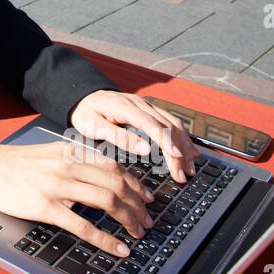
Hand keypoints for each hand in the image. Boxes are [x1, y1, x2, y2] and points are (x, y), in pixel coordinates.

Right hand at [0, 139, 154, 257]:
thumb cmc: (14, 163)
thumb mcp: (49, 153)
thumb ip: (74, 161)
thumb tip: (98, 176)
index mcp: (71, 152)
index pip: (114, 166)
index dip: (136, 183)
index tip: (147, 197)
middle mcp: (69, 166)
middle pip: (117, 183)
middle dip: (138, 204)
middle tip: (147, 219)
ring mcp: (59, 186)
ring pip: (107, 201)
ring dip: (128, 218)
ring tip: (137, 232)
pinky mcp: (47, 207)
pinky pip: (83, 225)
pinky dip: (105, 239)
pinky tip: (117, 248)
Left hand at [68, 89, 200, 183]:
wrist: (84, 98)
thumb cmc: (86, 114)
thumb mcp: (94, 127)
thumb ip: (119, 137)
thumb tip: (146, 150)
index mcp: (125, 106)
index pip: (152, 124)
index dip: (166, 141)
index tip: (176, 157)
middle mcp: (141, 104)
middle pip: (167, 126)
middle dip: (178, 151)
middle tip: (182, 175)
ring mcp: (147, 106)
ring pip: (173, 124)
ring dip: (184, 145)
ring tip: (190, 167)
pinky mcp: (150, 110)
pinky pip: (171, 122)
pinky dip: (182, 138)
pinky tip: (190, 151)